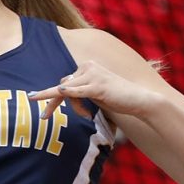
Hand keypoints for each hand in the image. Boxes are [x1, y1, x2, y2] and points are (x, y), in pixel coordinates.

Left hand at [27, 60, 160, 118]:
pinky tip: (59, 92)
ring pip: (67, 90)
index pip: (65, 82)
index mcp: (86, 67)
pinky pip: (78, 91)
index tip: (46, 112)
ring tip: (86, 115)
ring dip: (73, 107)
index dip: (59, 99)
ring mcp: (93, 75)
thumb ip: (79, 91)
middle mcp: (87, 67)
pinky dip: (68, 93)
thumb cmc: (117, 98)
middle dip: (55, 102)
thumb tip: (60, 92)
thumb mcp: (94, 93)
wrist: (140, 100)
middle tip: (43, 117)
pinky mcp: (98, 86)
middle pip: (62, 85)